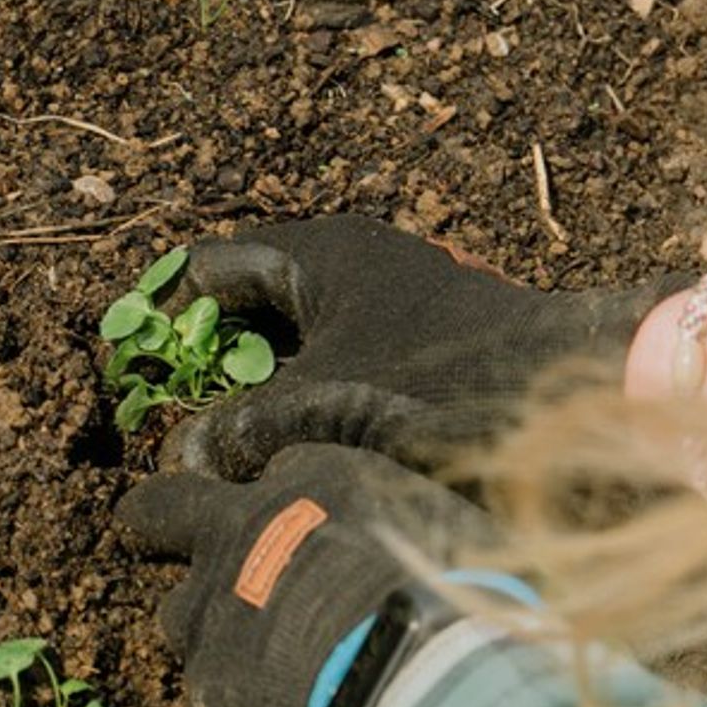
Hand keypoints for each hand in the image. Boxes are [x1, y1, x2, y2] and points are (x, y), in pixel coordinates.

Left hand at [114, 443, 492, 706]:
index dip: (288, 495)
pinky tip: (269, 704)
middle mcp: (246, 525)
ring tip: (245, 651)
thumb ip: (398, 514)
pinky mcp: (212, 674)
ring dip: (203, 620)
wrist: (422, 669)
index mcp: (312, 476)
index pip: (277, 467)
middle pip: (167, 506)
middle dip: (160, 513)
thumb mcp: (437, 522)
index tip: (304, 518)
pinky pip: (205, 679)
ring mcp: (217, 602)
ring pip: (177, 607)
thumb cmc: (455, 587)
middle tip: (151, 524)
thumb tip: (412, 527)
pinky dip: (231, 689)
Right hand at [166, 216, 689, 477]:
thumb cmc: (450, 384)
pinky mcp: (422, 346)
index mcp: (322, 251)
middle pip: (248, 303)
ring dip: (256, 389)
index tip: (125, 365)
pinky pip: (336, 365)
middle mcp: (354, 264)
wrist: (581, 390)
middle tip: (163, 418)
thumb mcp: (325, 408)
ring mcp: (392, 303)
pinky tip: (288, 455)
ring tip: (215, 448)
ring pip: (295, 341)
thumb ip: (241, 429)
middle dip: (205, 359)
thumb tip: (182, 455)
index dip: (161, 314)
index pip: (209, 266)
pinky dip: (304, 401)